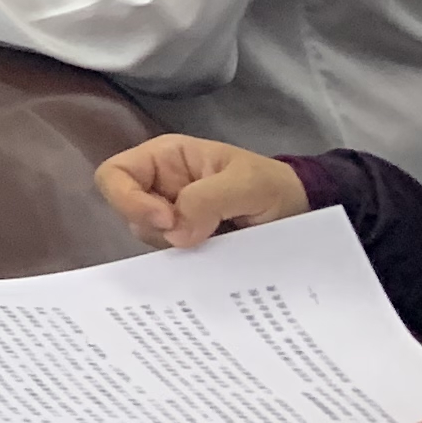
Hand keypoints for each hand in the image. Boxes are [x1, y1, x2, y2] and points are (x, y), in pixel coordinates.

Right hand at [94, 133, 308, 250]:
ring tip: (214, 244)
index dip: (128, 199)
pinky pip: (169, 256)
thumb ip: (208, 199)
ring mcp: (172, 216)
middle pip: (126, 210)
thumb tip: (174, 232)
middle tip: (194, 238)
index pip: (116, 174)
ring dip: (174, 246)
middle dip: (155, 228)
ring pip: (147, 237)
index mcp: (166, 159)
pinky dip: (186, 264)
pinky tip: (212, 261)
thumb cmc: (276, 187)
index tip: (167, 221)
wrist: (305, 214)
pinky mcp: (186, 243)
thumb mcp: (248, 185)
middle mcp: (160, 186)